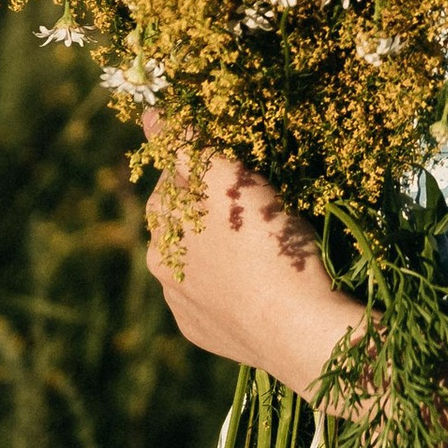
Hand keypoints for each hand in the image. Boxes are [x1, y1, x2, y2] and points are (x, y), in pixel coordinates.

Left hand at [141, 126, 360, 398]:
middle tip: (259, 210)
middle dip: (212, 211)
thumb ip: (183, 144)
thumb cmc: (265, 243)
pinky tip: (260, 284)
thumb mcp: (227, 178)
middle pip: (186, 221)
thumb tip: (149, 112)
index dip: (209, 167)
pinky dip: (233, 287)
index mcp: (160, 225)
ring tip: (266, 250)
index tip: (242, 172)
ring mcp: (182, 306)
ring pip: (200, 262)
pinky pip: (217, 300)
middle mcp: (160, 266)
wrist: (298, 329)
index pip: (175, 177)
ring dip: (223, 250)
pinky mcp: (206, 335)